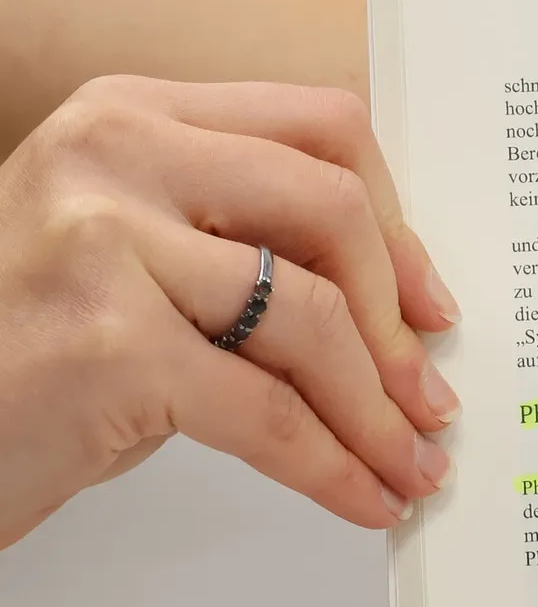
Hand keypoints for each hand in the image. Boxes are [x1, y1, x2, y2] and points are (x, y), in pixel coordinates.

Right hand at [0, 76, 459, 549]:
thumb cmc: (18, 350)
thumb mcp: (128, 253)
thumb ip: (237, 238)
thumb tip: (393, 301)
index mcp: (135, 113)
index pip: (318, 128)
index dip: (393, 218)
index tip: (426, 297)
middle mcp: (117, 156)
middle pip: (328, 207)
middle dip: (398, 312)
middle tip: (428, 387)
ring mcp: (105, 243)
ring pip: (310, 318)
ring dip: (379, 406)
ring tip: (412, 459)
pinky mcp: (107, 347)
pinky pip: (267, 412)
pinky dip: (334, 463)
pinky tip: (366, 493)